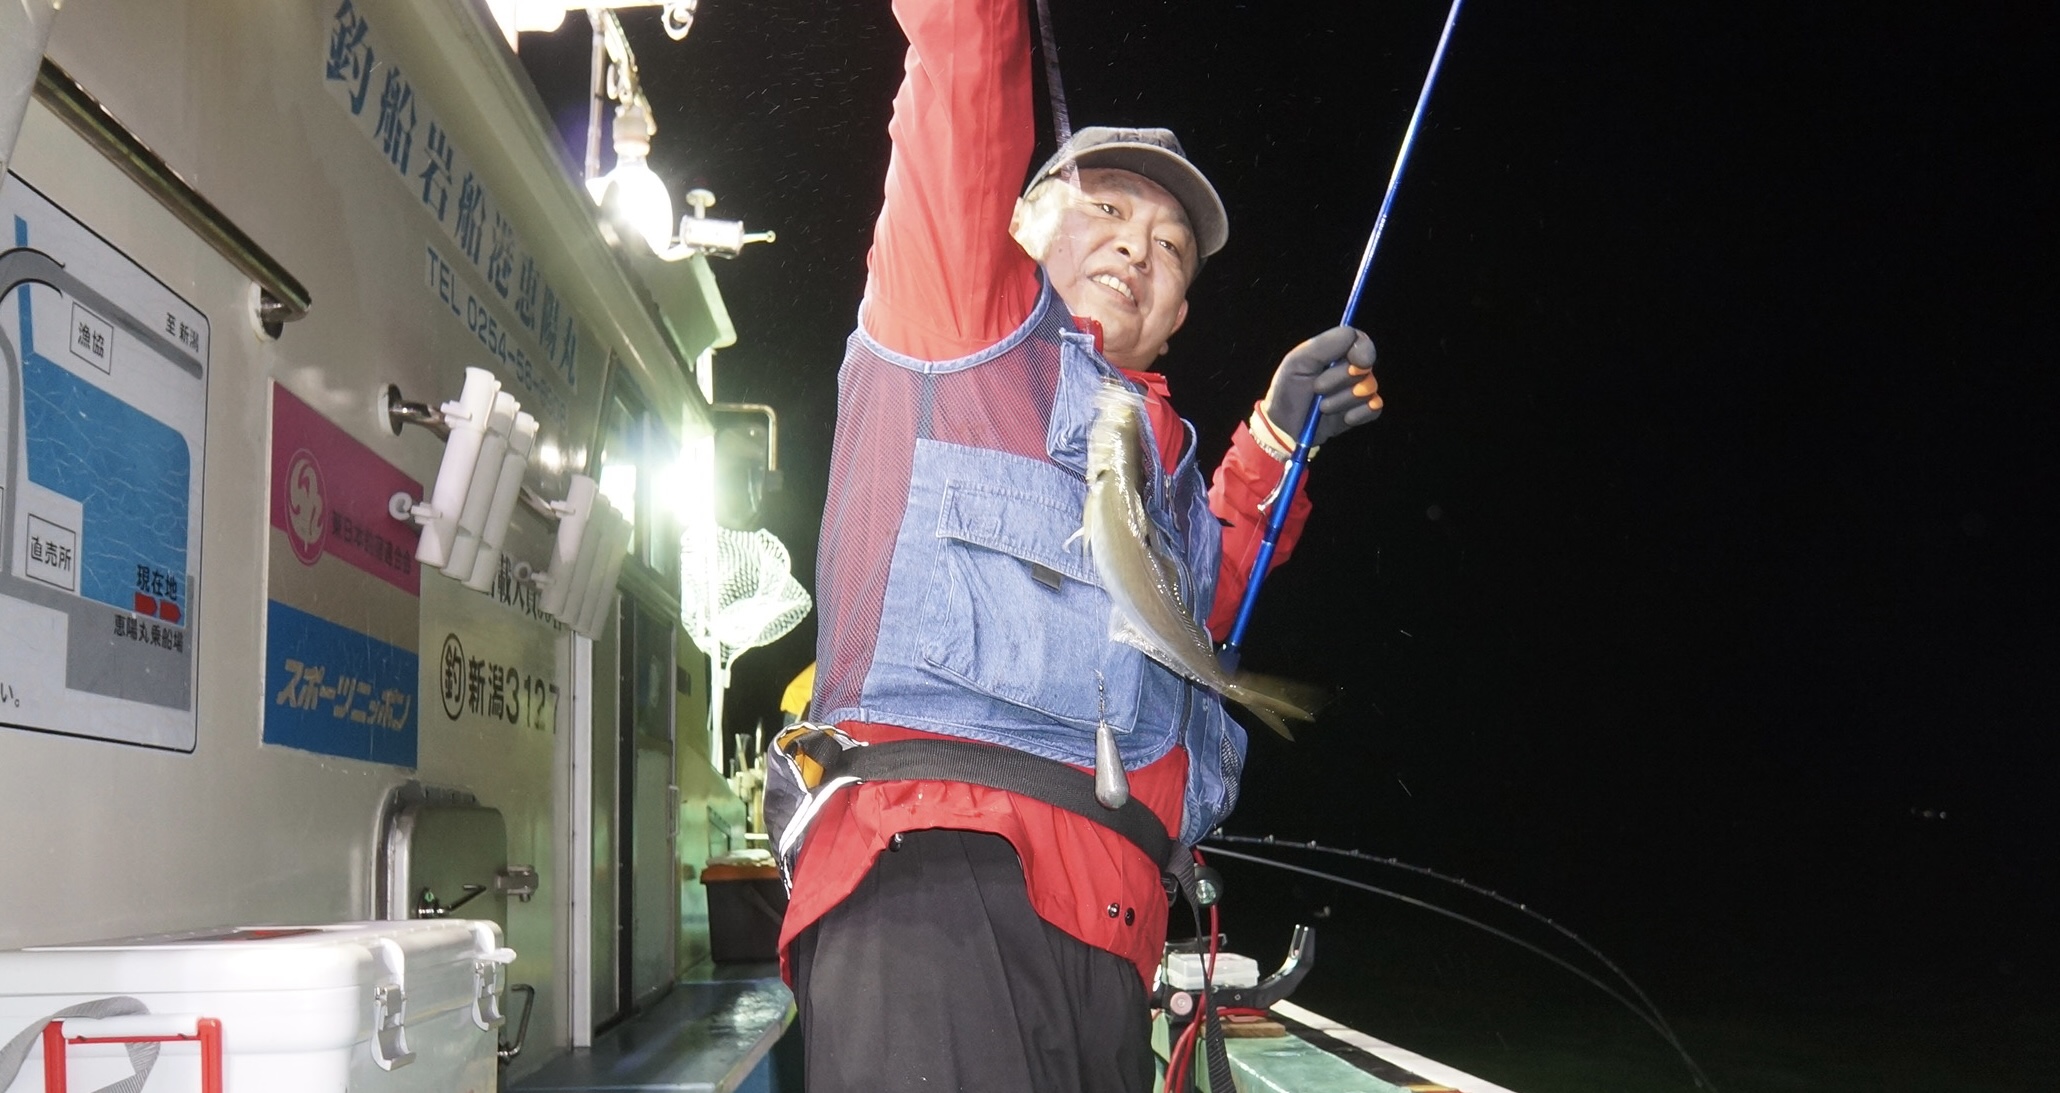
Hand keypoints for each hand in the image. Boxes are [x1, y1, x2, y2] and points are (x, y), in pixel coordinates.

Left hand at [1259, 326, 1380, 447]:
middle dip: (1339, 380)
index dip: (1363, 349)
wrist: (1285, 425)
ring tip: (1322, 407)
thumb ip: (1325, 345)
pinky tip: (1344, 418)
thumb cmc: (1289, 389)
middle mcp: (1350, 369)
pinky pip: (1374, 408)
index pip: (1360, 341)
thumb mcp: (1298, 362)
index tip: (1358, 361)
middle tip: (1317, 388)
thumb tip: (1353, 336)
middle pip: (1364, 368)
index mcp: (1335, 352)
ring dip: (1342, 400)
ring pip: (1368, 389)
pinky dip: (1359, 414)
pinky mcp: (1361, 412)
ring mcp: (1358, 391)